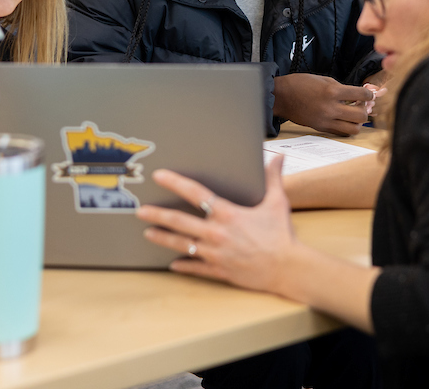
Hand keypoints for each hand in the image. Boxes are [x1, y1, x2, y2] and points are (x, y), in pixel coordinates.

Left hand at [137, 156, 296, 293]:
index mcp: (228, 214)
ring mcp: (215, 254)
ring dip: (163, 238)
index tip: (159, 176)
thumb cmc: (282, 235)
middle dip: (158, 215)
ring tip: (148, 233)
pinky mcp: (219, 270)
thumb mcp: (278, 202)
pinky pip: (196, 268)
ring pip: (182, 245)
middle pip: (180, 222)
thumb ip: (273, 178)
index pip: (196, 194)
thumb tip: (276, 156)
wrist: (288, 268)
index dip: (175, 183)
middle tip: (140, 211)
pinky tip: (172, 265)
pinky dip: (183, 266)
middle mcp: (216, 233)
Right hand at [273, 74, 372, 134]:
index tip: (369, 95)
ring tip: (353, 115)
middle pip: (361, 115)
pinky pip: (341, 132)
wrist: (282, 96)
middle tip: (361, 105)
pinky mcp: (321, 128)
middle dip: (365, 110)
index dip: (369, 95)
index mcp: (332, 91)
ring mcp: (326, 120)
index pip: (361, 95)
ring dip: (357, 122)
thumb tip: (355, 95)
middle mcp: (330, 108)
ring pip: (354, 129)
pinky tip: (343, 119)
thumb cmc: (300, 84)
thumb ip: (341, 88)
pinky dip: (346, 127)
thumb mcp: (323, 79)